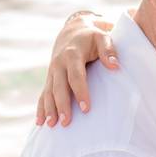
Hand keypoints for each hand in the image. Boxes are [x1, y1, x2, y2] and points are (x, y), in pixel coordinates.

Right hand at [37, 12, 117, 127]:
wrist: (72, 31)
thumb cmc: (92, 37)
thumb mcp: (102, 37)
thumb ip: (108, 50)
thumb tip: (115, 66)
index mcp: (72, 54)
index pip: (76, 76)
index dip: (80, 92)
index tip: (85, 109)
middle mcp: (59, 64)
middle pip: (59, 87)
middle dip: (62, 105)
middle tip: (66, 122)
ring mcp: (52, 72)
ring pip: (48, 92)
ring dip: (49, 109)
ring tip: (52, 125)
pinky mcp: (50, 78)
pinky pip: (43, 94)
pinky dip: (41, 108)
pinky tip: (40, 122)